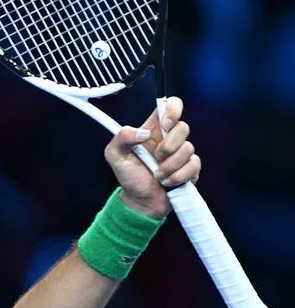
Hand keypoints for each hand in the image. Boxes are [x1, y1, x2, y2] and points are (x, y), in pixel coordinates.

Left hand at [104, 96, 200, 218]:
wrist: (140, 201)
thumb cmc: (129, 176)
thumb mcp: (114, 155)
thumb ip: (121, 138)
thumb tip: (143, 133)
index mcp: (154, 129)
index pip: (171, 106)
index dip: (173, 109)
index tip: (165, 124)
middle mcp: (170, 138)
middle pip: (184, 127)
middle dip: (168, 146)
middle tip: (156, 157)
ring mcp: (182, 153)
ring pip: (188, 149)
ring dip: (169, 166)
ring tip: (157, 175)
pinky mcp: (191, 168)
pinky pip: (193, 166)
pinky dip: (177, 176)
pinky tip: (166, 182)